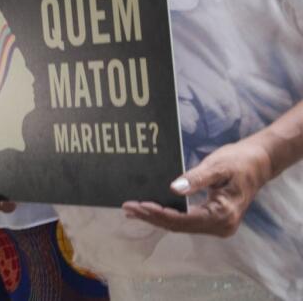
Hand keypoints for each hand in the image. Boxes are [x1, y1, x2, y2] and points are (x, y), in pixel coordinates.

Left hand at [122, 137, 272, 235]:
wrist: (258, 163)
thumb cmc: (238, 161)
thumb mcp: (217, 166)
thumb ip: (196, 179)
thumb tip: (174, 189)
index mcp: (223, 214)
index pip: (184, 220)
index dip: (159, 214)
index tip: (139, 205)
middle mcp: (221, 226)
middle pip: (179, 226)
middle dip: (152, 217)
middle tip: (128, 207)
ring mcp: (218, 226)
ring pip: (181, 226)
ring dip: (156, 218)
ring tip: (132, 210)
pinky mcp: (213, 221)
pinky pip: (186, 222)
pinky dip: (167, 217)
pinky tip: (150, 211)